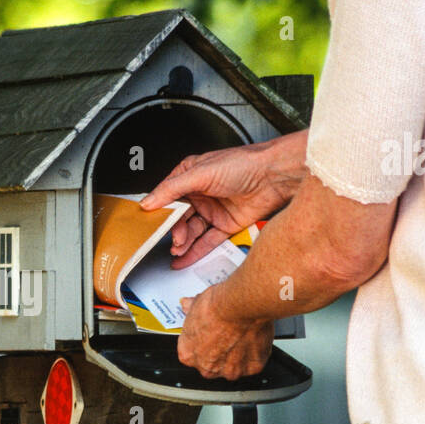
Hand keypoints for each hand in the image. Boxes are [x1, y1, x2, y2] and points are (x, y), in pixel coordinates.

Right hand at [140, 129, 308, 268]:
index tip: (150, 225)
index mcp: (191, 176)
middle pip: (180, 218)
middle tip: (172, 241)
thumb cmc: (243, 164)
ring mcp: (214, 210)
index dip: (159, 212)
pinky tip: (184, 259)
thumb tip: (149, 202)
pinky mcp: (227, 225)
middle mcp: (201, 193)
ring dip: (183, 242)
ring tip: (177, 251)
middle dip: (174, 231)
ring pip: (193, 231)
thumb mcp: (200, 173)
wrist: (275, 176)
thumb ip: (172, 189)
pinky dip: (195, 251)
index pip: (168, 198)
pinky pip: (207, 241)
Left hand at [177, 287, 272, 380]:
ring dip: (238, 354)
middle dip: (219, 351)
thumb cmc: (218, 306)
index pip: (193, 354)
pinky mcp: (251, 369)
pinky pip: (252, 363)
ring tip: (242, 334)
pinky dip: (254, 353)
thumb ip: (190, 311)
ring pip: (234, 365)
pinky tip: (252, 338)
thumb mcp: (195, 304)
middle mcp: (207, 367)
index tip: (210, 334)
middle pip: (212, 364)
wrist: (241, 305)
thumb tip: (188, 305)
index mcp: (188, 355)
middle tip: (227, 334)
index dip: (203, 342)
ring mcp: (230, 370)